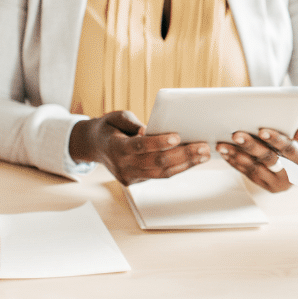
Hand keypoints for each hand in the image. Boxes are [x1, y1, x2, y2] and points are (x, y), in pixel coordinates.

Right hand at [71, 110, 209, 184]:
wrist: (93, 146)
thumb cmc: (109, 127)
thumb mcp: (117, 117)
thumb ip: (134, 123)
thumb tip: (152, 130)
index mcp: (116, 147)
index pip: (140, 146)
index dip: (159, 142)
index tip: (177, 137)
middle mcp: (123, 165)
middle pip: (157, 163)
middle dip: (183, 155)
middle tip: (203, 147)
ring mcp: (129, 177)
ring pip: (161, 174)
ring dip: (186, 164)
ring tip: (204, 155)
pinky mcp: (136, 181)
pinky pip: (159, 176)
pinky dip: (178, 168)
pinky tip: (193, 160)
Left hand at [216, 122, 297, 191]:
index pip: (289, 150)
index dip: (276, 140)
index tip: (263, 131)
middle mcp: (291, 176)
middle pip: (269, 160)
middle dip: (252, 147)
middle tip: (237, 135)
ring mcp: (276, 182)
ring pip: (254, 168)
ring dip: (237, 156)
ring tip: (223, 145)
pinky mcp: (264, 185)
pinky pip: (247, 173)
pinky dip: (234, 162)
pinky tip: (225, 152)